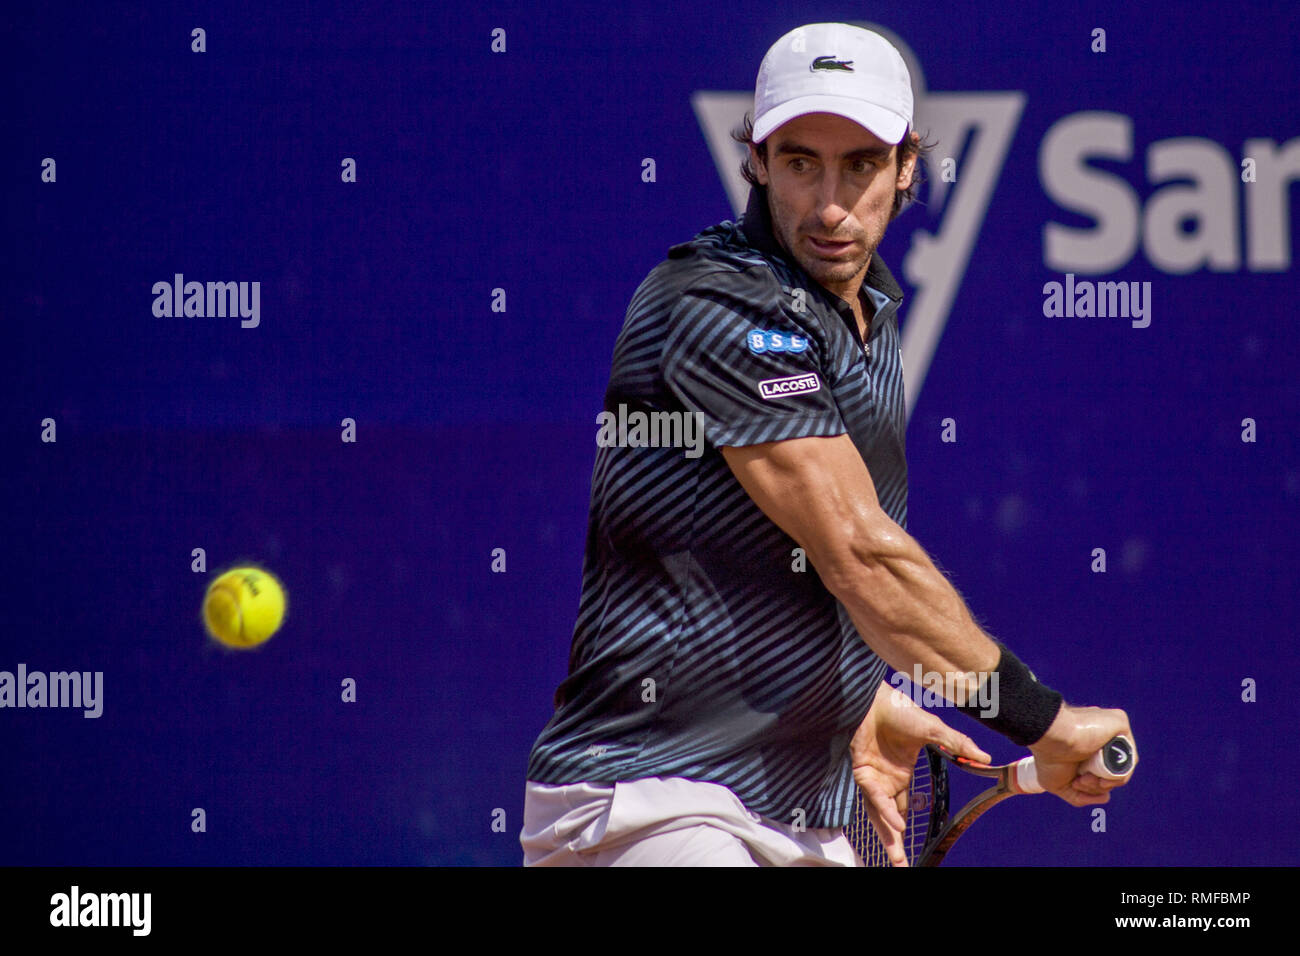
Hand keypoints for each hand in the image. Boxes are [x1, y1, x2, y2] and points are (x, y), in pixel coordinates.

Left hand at [850, 683, 989, 866]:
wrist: (877, 696)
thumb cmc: (901, 710)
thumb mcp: (935, 731)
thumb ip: (959, 744)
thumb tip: (986, 758)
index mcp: (900, 775)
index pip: (903, 807)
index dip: (905, 828)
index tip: (910, 849)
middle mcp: (885, 780)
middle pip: (889, 818)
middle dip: (894, 843)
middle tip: (901, 866)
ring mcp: (873, 776)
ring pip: (878, 813)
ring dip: (887, 834)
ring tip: (897, 858)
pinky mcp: (862, 769)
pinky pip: (874, 795)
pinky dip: (885, 809)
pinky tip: (896, 822)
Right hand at [1028, 703, 1136, 805]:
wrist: (1051, 738)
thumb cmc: (1048, 758)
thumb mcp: (1059, 785)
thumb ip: (1081, 796)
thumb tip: (1106, 797)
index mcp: (1086, 746)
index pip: (1101, 772)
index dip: (1092, 785)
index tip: (1075, 783)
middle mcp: (1100, 736)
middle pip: (1112, 772)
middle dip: (1097, 785)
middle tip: (1079, 780)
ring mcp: (1110, 730)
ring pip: (1122, 768)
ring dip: (1106, 783)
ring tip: (1086, 778)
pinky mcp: (1119, 722)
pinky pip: (1130, 757)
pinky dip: (1119, 773)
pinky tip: (1102, 776)